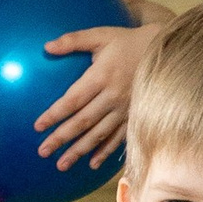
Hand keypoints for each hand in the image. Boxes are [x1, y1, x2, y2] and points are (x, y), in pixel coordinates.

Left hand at [33, 11, 168, 170]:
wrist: (165, 51)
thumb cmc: (128, 42)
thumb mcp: (101, 36)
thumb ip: (73, 40)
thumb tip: (46, 47)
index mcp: (102, 76)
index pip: (73, 100)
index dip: (55, 114)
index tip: (37, 126)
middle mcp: (113, 96)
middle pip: (83, 121)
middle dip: (61, 138)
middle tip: (43, 151)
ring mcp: (126, 109)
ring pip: (99, 134)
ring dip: (79, 151)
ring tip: (61, 165)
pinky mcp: (136, 116)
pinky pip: (119, 138)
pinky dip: (105, 152)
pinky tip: (92, 164)